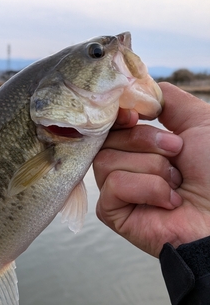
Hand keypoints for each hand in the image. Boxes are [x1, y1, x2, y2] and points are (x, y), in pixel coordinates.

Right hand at [94, 82, 209, 257]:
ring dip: (152, 168)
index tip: (134, 116)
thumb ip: (166, 99)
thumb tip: (134, 91)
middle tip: (177, 155)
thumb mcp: (197, 120)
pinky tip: (168, 203)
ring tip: (176, 184)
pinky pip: (113, 186)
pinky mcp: (113, 213)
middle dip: (146, 142)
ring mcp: (117, 191)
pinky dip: (147, 189)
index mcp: (140, 146)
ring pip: (107, 161)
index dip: (118, 116)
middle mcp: (125, 166)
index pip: (110, 123)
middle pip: (106, 139)